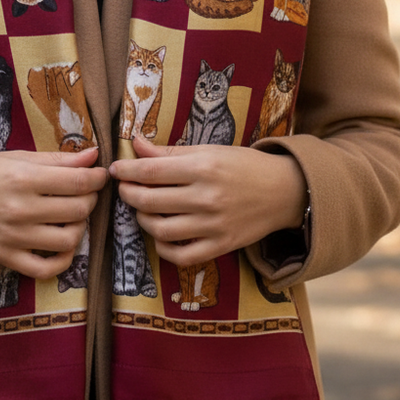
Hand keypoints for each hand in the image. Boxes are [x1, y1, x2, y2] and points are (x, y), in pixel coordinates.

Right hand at [0, 146, 106, 278]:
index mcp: (23, 178)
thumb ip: (58, 159)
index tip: (101, 175)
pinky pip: (46, 268)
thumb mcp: (17, 157)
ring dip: (80, 227)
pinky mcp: (6, 257)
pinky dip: (64, 260)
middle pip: (78, 210)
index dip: (97, 179)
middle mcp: (20, 209)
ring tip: (72, 216)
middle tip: (85, 193)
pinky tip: (63, 244)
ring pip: (68, 239)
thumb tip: (93, 155)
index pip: (78, 182)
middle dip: (90, 199)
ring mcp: (13, 237)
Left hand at [109, 136, 306, 265]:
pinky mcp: (221, 246)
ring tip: (142, 210)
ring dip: (142, 220)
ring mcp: (213, 225)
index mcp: (203, 167)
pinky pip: (181, 255)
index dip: (126, 171)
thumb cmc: (243, 165)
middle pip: (149, 201)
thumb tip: (135, 144)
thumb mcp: (209, 150)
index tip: (115, 169)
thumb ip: (169, 152)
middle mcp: (206, 197)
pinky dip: (163, 247)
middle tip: (124, 188)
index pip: (151, 171)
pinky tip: (161, 234)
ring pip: (160, 230)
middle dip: (128, 194)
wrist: (284, 191)